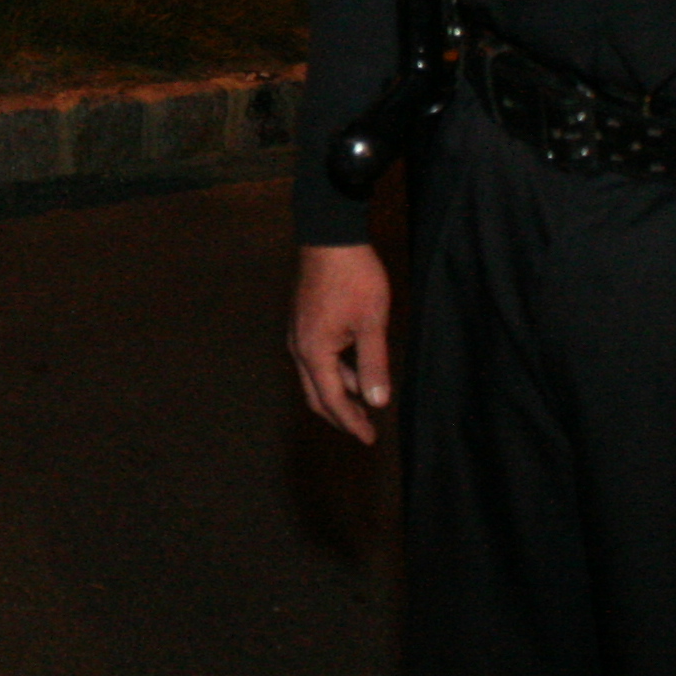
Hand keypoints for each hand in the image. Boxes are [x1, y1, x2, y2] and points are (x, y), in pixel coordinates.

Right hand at [290, 242, 395, 443]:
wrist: (330, 237)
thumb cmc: (354, 277)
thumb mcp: (372, 323)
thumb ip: (373, 364)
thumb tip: (378, 401)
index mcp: (314, 351)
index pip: (332, 400)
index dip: (351, 422)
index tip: (369, 438)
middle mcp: (299, 347)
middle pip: (316, 394)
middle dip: (340, 415)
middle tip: (364, 429)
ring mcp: (298, 334)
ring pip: (315, 377)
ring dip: (339, 393)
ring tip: (365, 401)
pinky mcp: (303, 322)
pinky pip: (315, 359)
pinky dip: (334, 373)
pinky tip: (355, 369)